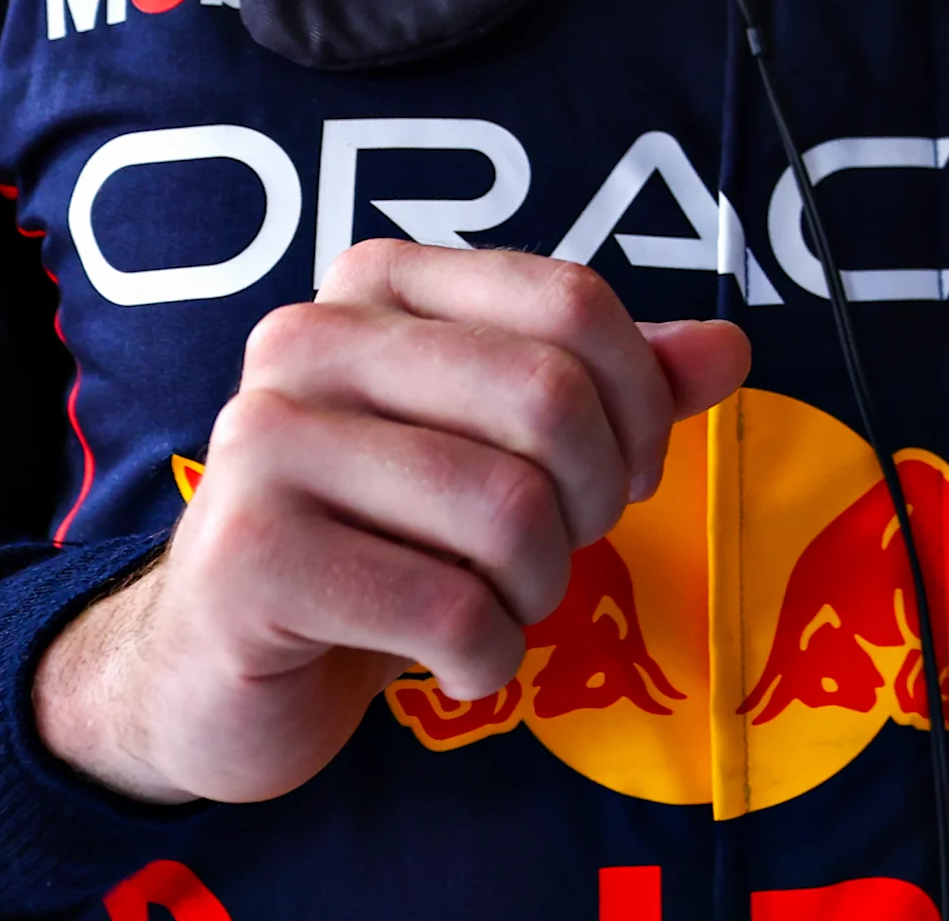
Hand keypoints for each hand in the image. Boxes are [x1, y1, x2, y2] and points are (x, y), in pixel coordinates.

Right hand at [34, 243, 749, 805]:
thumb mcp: (500, 445)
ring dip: (535, 588)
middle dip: (592, 499)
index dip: (639, 398)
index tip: (627, 469)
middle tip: (558, 552)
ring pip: (507, 511)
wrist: (218, 664)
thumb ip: (613, 387)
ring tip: (492, 604)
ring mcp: (264, 443)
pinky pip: (448, 609)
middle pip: (549, 400)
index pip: (571, 303)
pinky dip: (487, 654)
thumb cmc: (382, 538)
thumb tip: (730, 349)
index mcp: (376, 284)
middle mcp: (308, 340)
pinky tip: (452, 657)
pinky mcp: (248, 556)